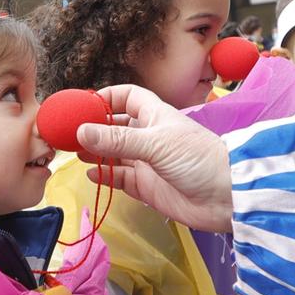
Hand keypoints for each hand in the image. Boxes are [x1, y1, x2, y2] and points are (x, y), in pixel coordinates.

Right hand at [77, 84, 232, 233]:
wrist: (226, 197)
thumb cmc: (198, 159)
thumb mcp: (156, 143)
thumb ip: (117, 139)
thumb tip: (81, 131)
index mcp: (155, 116)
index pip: (127, 97)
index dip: (106, 97)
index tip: (83, 105)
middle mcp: (149, 137)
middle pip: (115, 127)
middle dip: (93, 128)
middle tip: (68, 133)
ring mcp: (147, 163)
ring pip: (114, 154)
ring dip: (95, 152)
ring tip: (74, 153)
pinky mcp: (147, 187)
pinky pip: (119, 178)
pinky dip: (105, 176)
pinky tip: (91, 174)